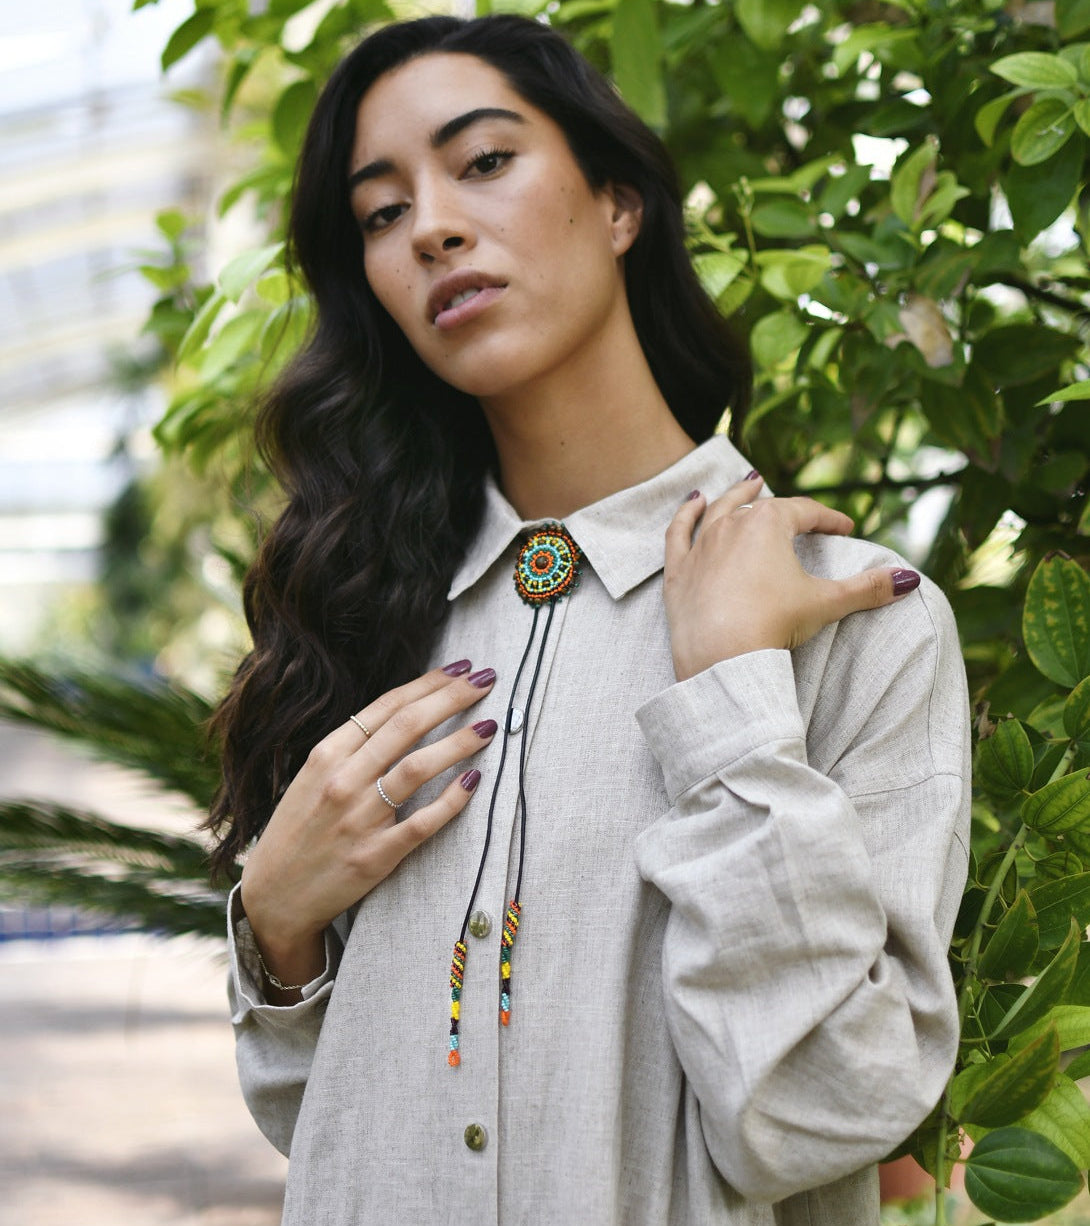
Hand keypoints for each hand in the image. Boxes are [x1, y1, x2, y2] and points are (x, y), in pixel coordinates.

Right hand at [240, 661, 496, 988]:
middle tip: (486, 680)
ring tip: (489, 725)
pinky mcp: (375, 856)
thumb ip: (353, 749)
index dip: (428, 683)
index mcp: (327, 755)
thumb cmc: (300, 830)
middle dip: (451, 698)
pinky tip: (475, 779)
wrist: (274, 896)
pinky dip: (452, 799)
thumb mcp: (314, 777)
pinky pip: (423, 822)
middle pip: (407, 726)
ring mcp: (359, 819)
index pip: (387, 706)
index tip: (461, 668)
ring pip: (418, 767)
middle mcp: (343, 780)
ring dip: (459, 741)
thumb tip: (406, 713)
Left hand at [663, 474, 920, 681]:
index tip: (844, 528)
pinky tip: (693, 503)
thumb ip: (867, 588)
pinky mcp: (678, 570)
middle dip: (783, 506)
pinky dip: (685, 515)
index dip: (828, 519)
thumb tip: (909, 579)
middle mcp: (731, 525)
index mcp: (769, 524)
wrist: (721, 658)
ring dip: (735, 495)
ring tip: (747, 484)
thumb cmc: (774, 625)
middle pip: (761, 506)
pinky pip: (679, 533)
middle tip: (798, 511)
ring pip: (719, 510)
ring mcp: (701, 546)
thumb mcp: (826, 603)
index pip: (805, 512)